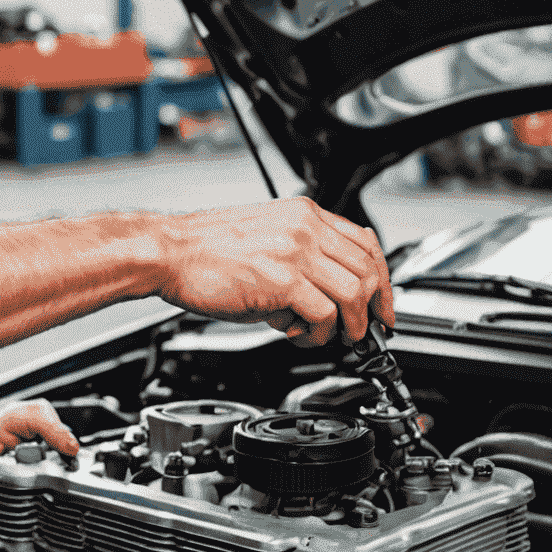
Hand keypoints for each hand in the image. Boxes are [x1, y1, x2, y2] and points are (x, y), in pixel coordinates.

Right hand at [158, 197, 394, 346]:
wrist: (169, 254)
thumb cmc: (205, 252)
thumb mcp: (265, 239)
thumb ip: (299, 258)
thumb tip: (323, 296)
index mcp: (304, 214)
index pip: (366, 242)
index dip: (382, 279)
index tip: (382, 305)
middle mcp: (305, 228)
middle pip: (368, 268)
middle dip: (374, 307)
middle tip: (365, 332)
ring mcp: (295, 252)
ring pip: (355, 293)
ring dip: (350, 324)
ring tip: (331, 336)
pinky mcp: (282, 280)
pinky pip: (324, 314)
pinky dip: (318, 333)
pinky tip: (298, 334)